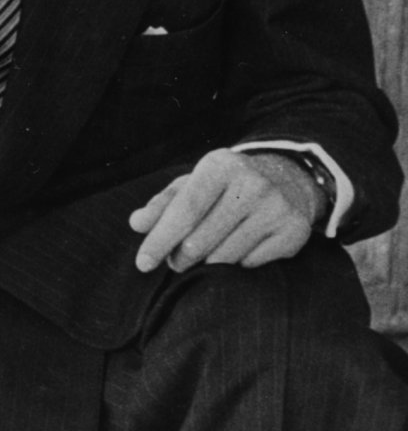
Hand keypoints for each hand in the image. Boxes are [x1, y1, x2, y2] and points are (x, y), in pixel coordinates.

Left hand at [129, 148, 320, 273]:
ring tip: (205, 254)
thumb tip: (136, 223)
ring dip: (207, 263)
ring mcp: (276, 207)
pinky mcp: (294, 231)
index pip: (185, 210)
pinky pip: (250, 264)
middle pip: (200, 240)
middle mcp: (252, 183)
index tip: (142, 264)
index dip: (161, 239)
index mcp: (220, 166)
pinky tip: (239, 248)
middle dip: (179, 258)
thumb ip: (161, 204)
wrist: (286, 180)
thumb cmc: (224, 187)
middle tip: (176, 261)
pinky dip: (237, 264)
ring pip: (224, 257)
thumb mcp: (191, 185)